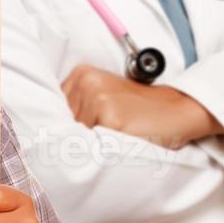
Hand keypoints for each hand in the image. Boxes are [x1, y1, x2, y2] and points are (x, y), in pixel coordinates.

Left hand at [63, 65, 223, 149]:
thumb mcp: (104, 99)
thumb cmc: (139, 111)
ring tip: (113, 136)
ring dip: (88, 144)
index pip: (53, 108)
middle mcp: (86, 81)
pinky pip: (92, 143)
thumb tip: (46, 133)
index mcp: (81, 74)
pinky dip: (101, 149)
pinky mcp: (110, 116)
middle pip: (60, 121)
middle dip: (73, 135)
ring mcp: (97, 97)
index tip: (71, 133)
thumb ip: (77, 108)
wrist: (177, 111)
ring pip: (74, 134)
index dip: (61, 126)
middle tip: (100, 136)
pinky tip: (119, 141)